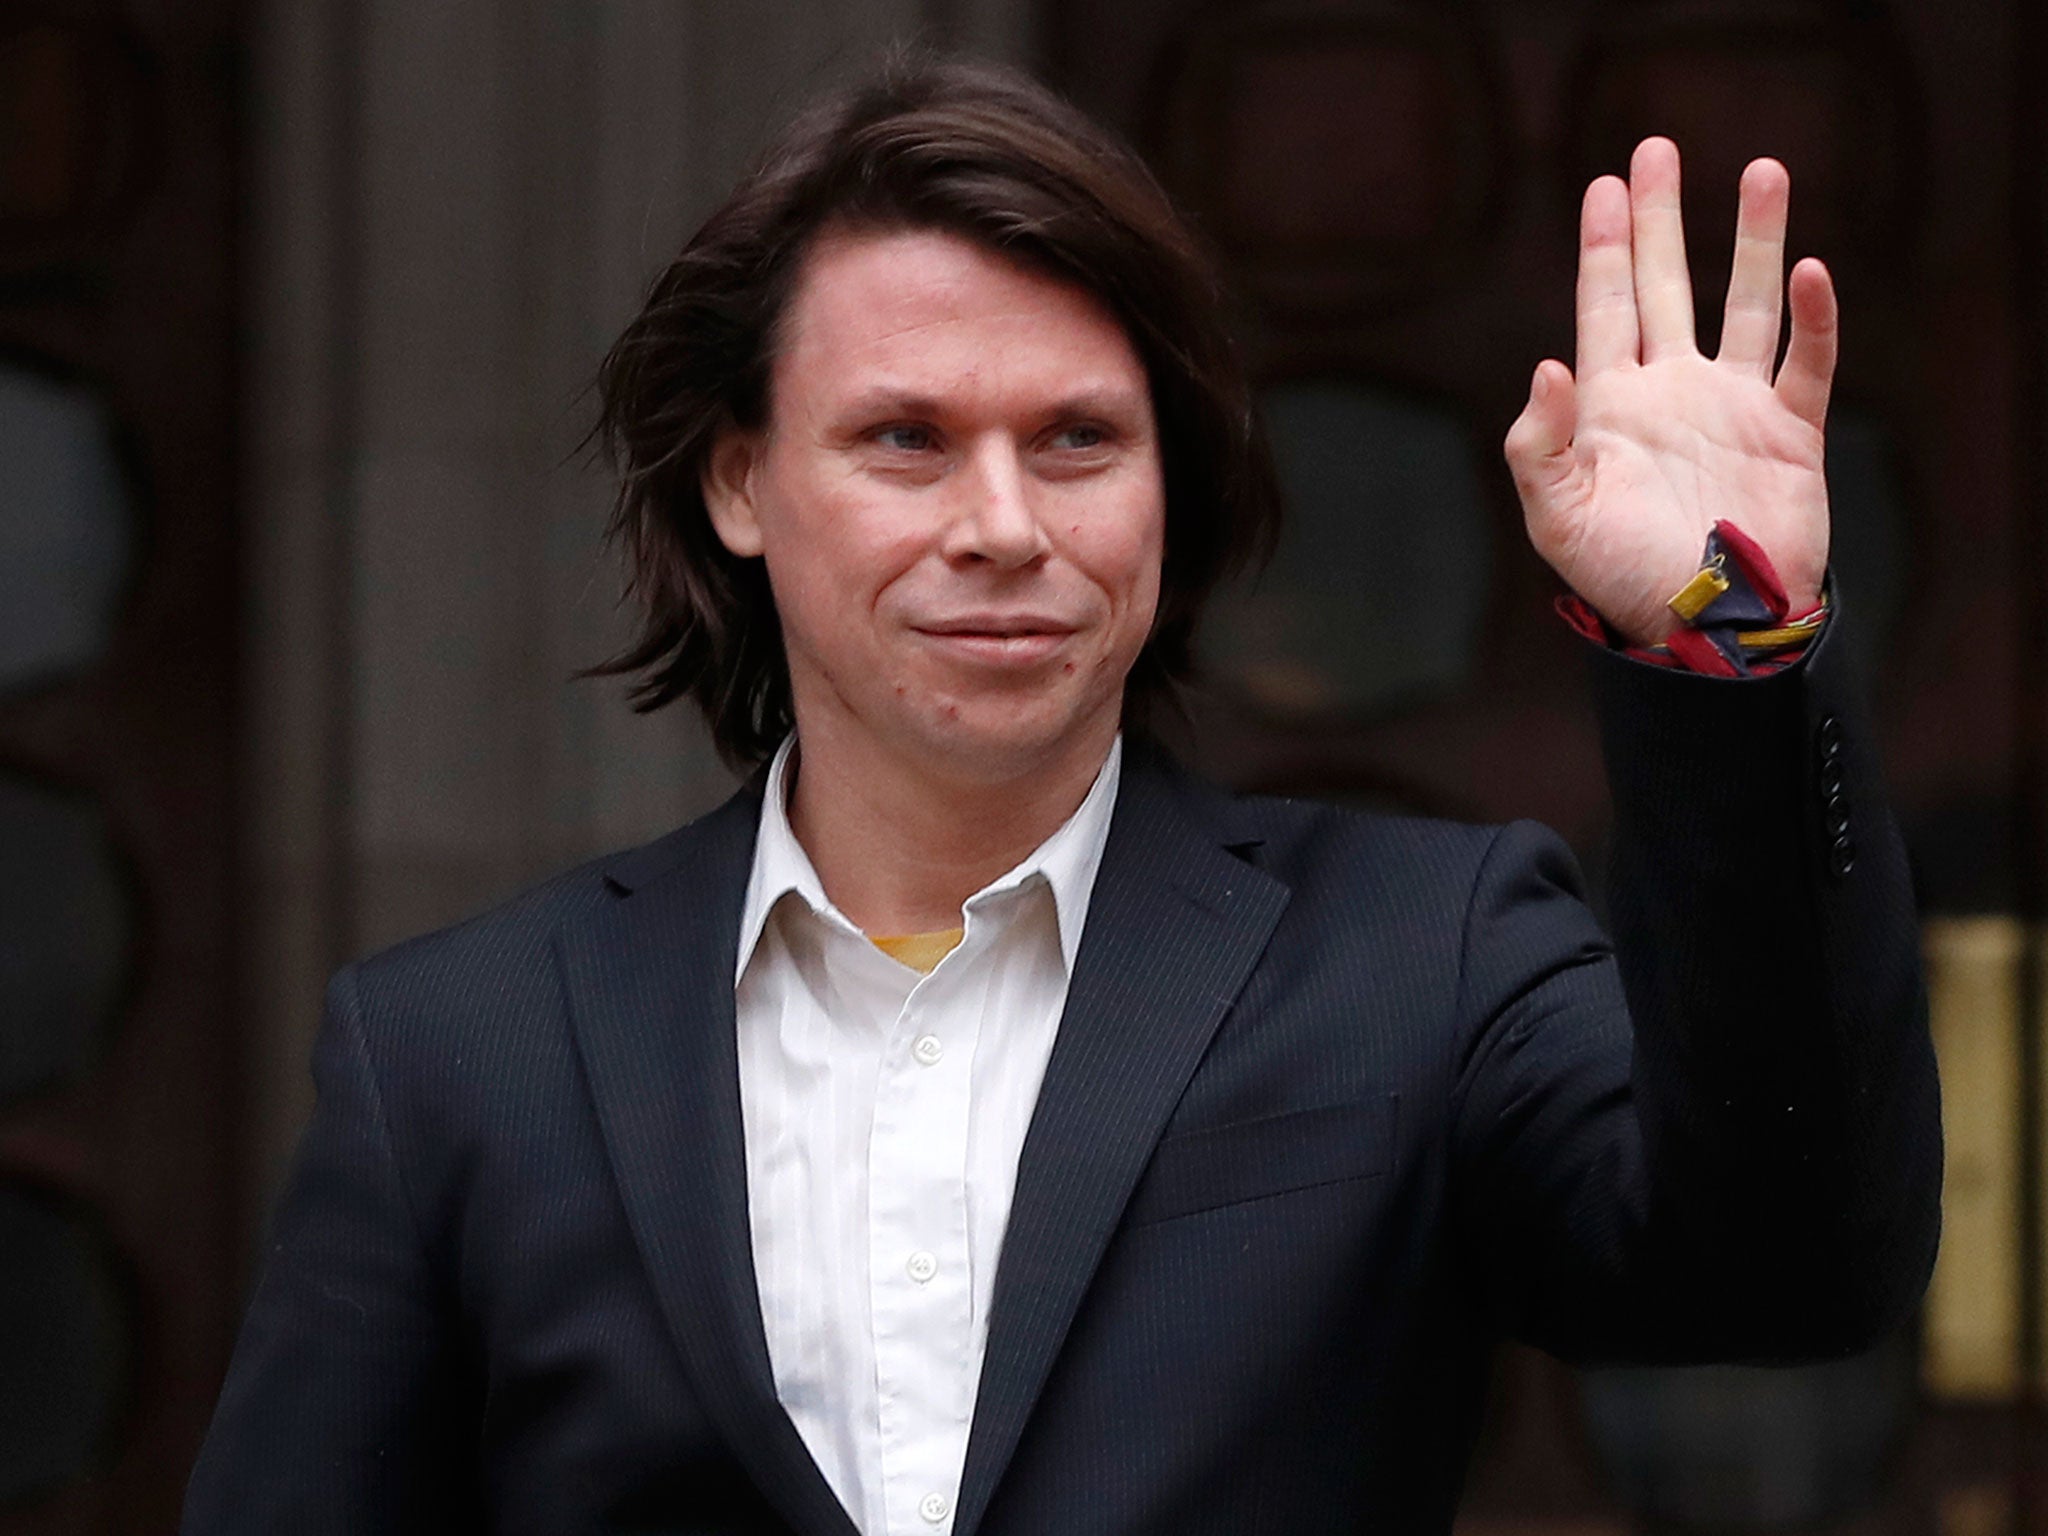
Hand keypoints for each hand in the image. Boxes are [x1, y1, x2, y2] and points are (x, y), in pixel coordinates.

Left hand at [1504, 138, 1834, 645]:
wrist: (1707, 628)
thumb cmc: (1623, 580)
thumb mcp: (1558, 518)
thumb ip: (1540, 445)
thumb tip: (1547, 366)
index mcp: (1611, 407)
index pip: (1604, 307)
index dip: (1604, 246)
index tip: (1605, 186)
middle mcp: (1671, 392)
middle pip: (1665, 285)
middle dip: (1660, 220)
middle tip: (1658, 150)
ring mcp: (1732, 407)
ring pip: (1745, 305)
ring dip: (1754, 241)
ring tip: (1763, 171)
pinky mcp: (1789, 432)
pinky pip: (1807, 361)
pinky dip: (1813, 317)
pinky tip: (1810, 270)